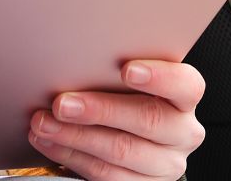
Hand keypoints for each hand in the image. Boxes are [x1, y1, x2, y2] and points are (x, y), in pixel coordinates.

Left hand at [27, 60, 204, 180]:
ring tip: (44, 124)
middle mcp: (182, 132)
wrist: (132, 138)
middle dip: (99, 110)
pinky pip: (106, 175)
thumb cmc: (128, 98)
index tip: (127, 69)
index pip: (186, 85)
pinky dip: (72, 156)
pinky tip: (51, 143)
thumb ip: (115, 72)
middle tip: (62, 103)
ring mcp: (166, 163)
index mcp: (184, 97)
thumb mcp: (129, 82)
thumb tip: (76, 60)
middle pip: (147, 119)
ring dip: (75, 137)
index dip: (159, 77)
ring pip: (121, 150)